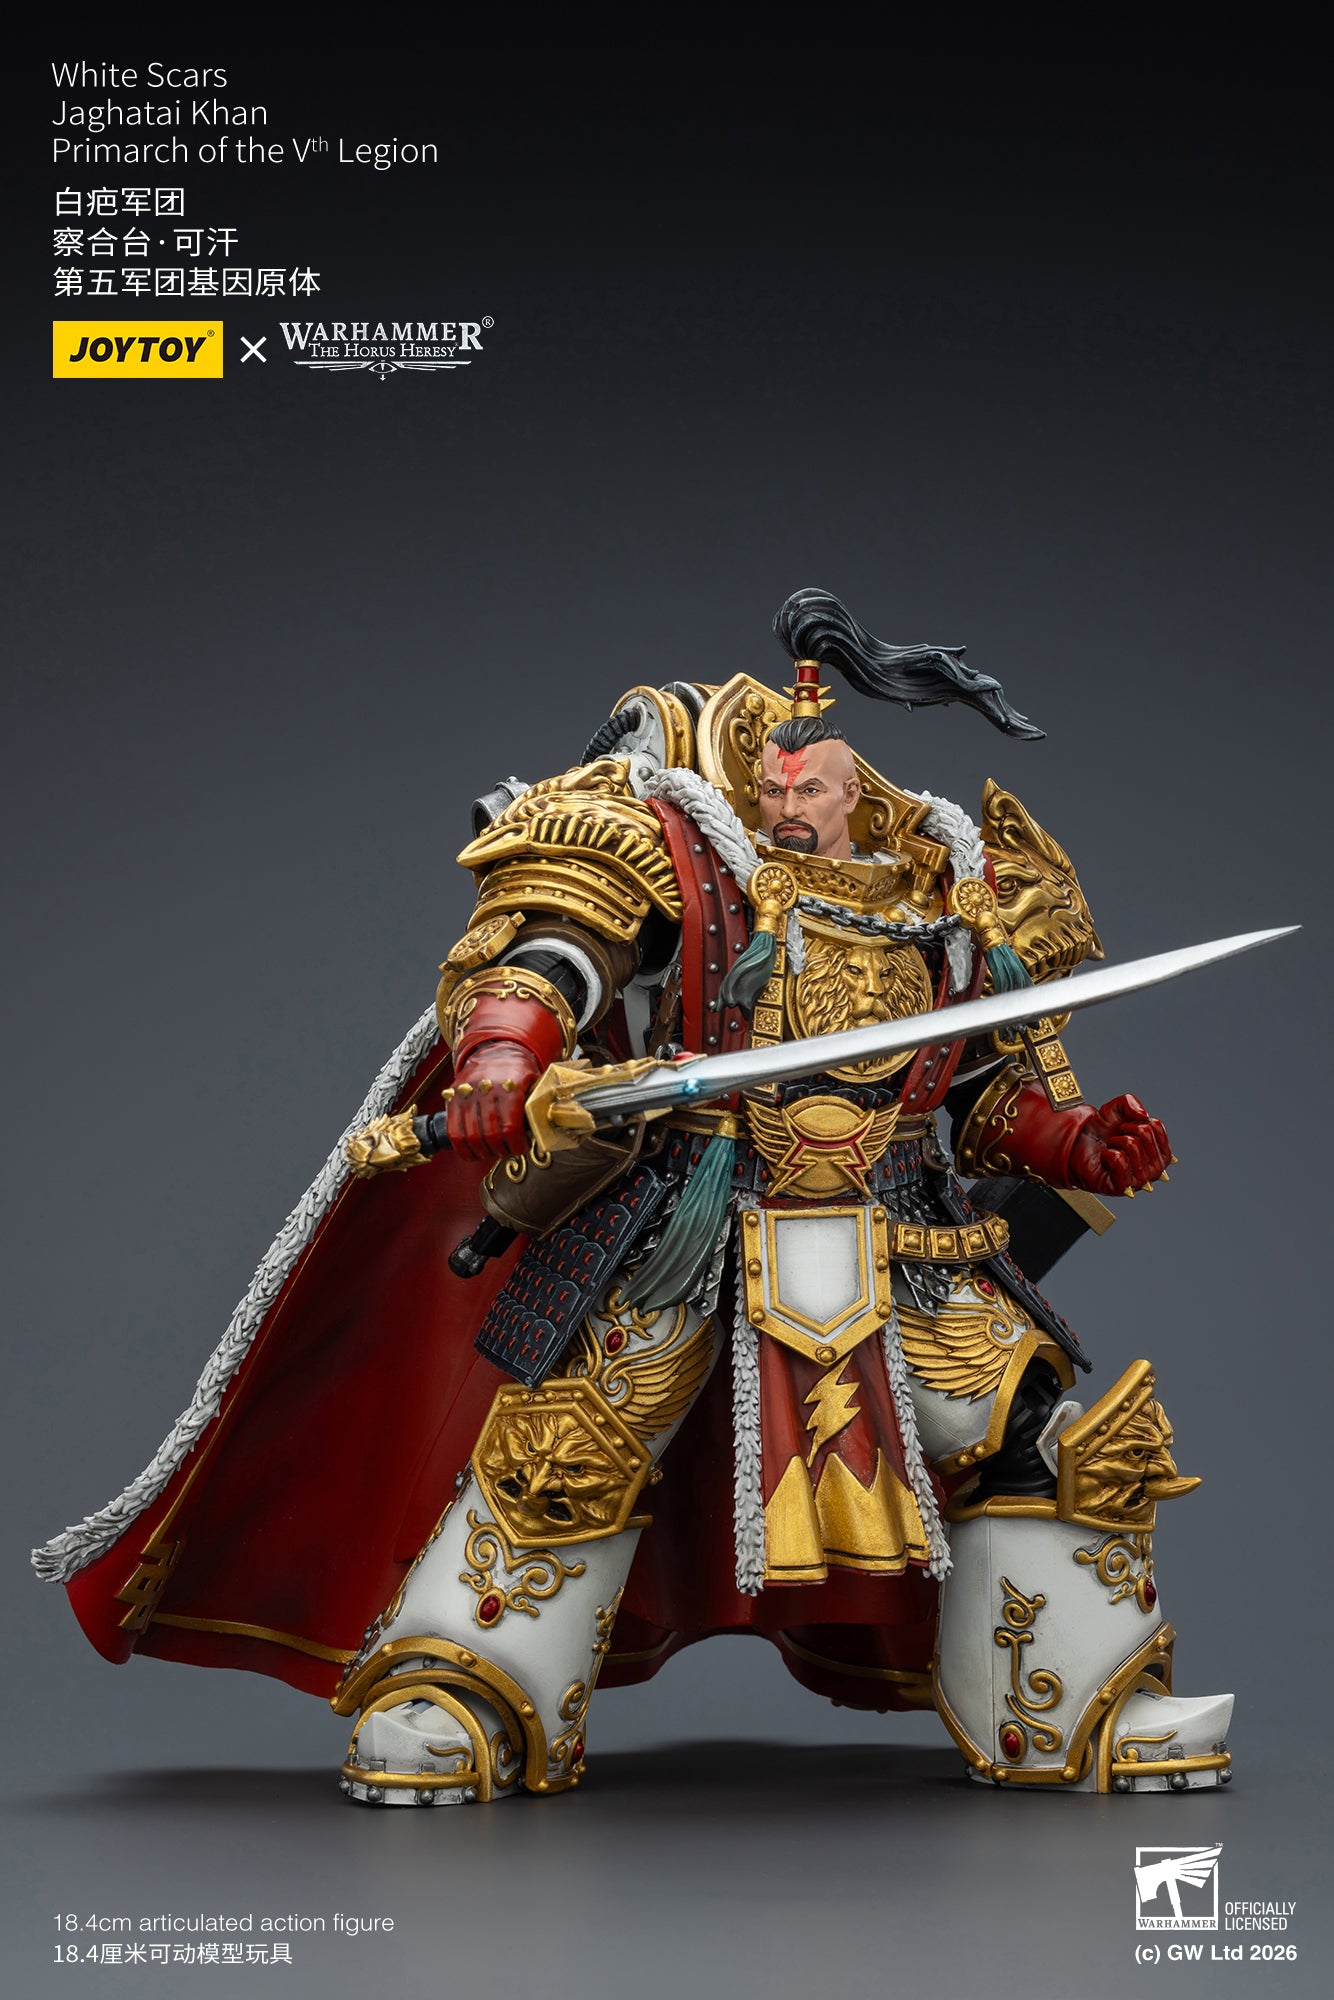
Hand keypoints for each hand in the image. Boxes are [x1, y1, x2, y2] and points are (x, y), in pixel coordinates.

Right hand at [445, 1041, 538, 1161]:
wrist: (496, 1050)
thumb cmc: (518, 1071)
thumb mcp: (534, 1082)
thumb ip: (538, 1104)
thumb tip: (545, 1128)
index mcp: (510, 1086)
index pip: (510, 1127)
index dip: (516, 1145)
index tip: (521, 1148)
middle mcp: (486, 1090)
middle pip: (490, 1135)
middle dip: (501, 1150)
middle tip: (507, 1151)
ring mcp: (467, 1094)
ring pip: (471, 1136)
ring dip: (483, 1152)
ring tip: (492, 1152)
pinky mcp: (453, 1098)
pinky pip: (453, 1131)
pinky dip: (463, 1148)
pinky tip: (474, 1152)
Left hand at [1066, 1092, 1171, 1195]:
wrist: (1078, 1148)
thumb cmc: (1101, 1134)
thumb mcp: (1114, 1110)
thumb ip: (1130, 1102)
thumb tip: (1143, 1116)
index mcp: (1160, 1151)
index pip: (1155, 1125)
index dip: (1135, 1121)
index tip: (1125, 1128)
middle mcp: (1156, 1168)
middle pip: (1144, 1133)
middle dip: (1123, 1130)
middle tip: (1115, 1140)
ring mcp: (1141, 1180)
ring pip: (1132, 1145)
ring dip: (1114, 1142)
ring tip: (1110, 1150)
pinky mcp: (1123, 1187)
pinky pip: (1119, 1160)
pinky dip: (1107, 1154)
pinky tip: (1106, 1160)